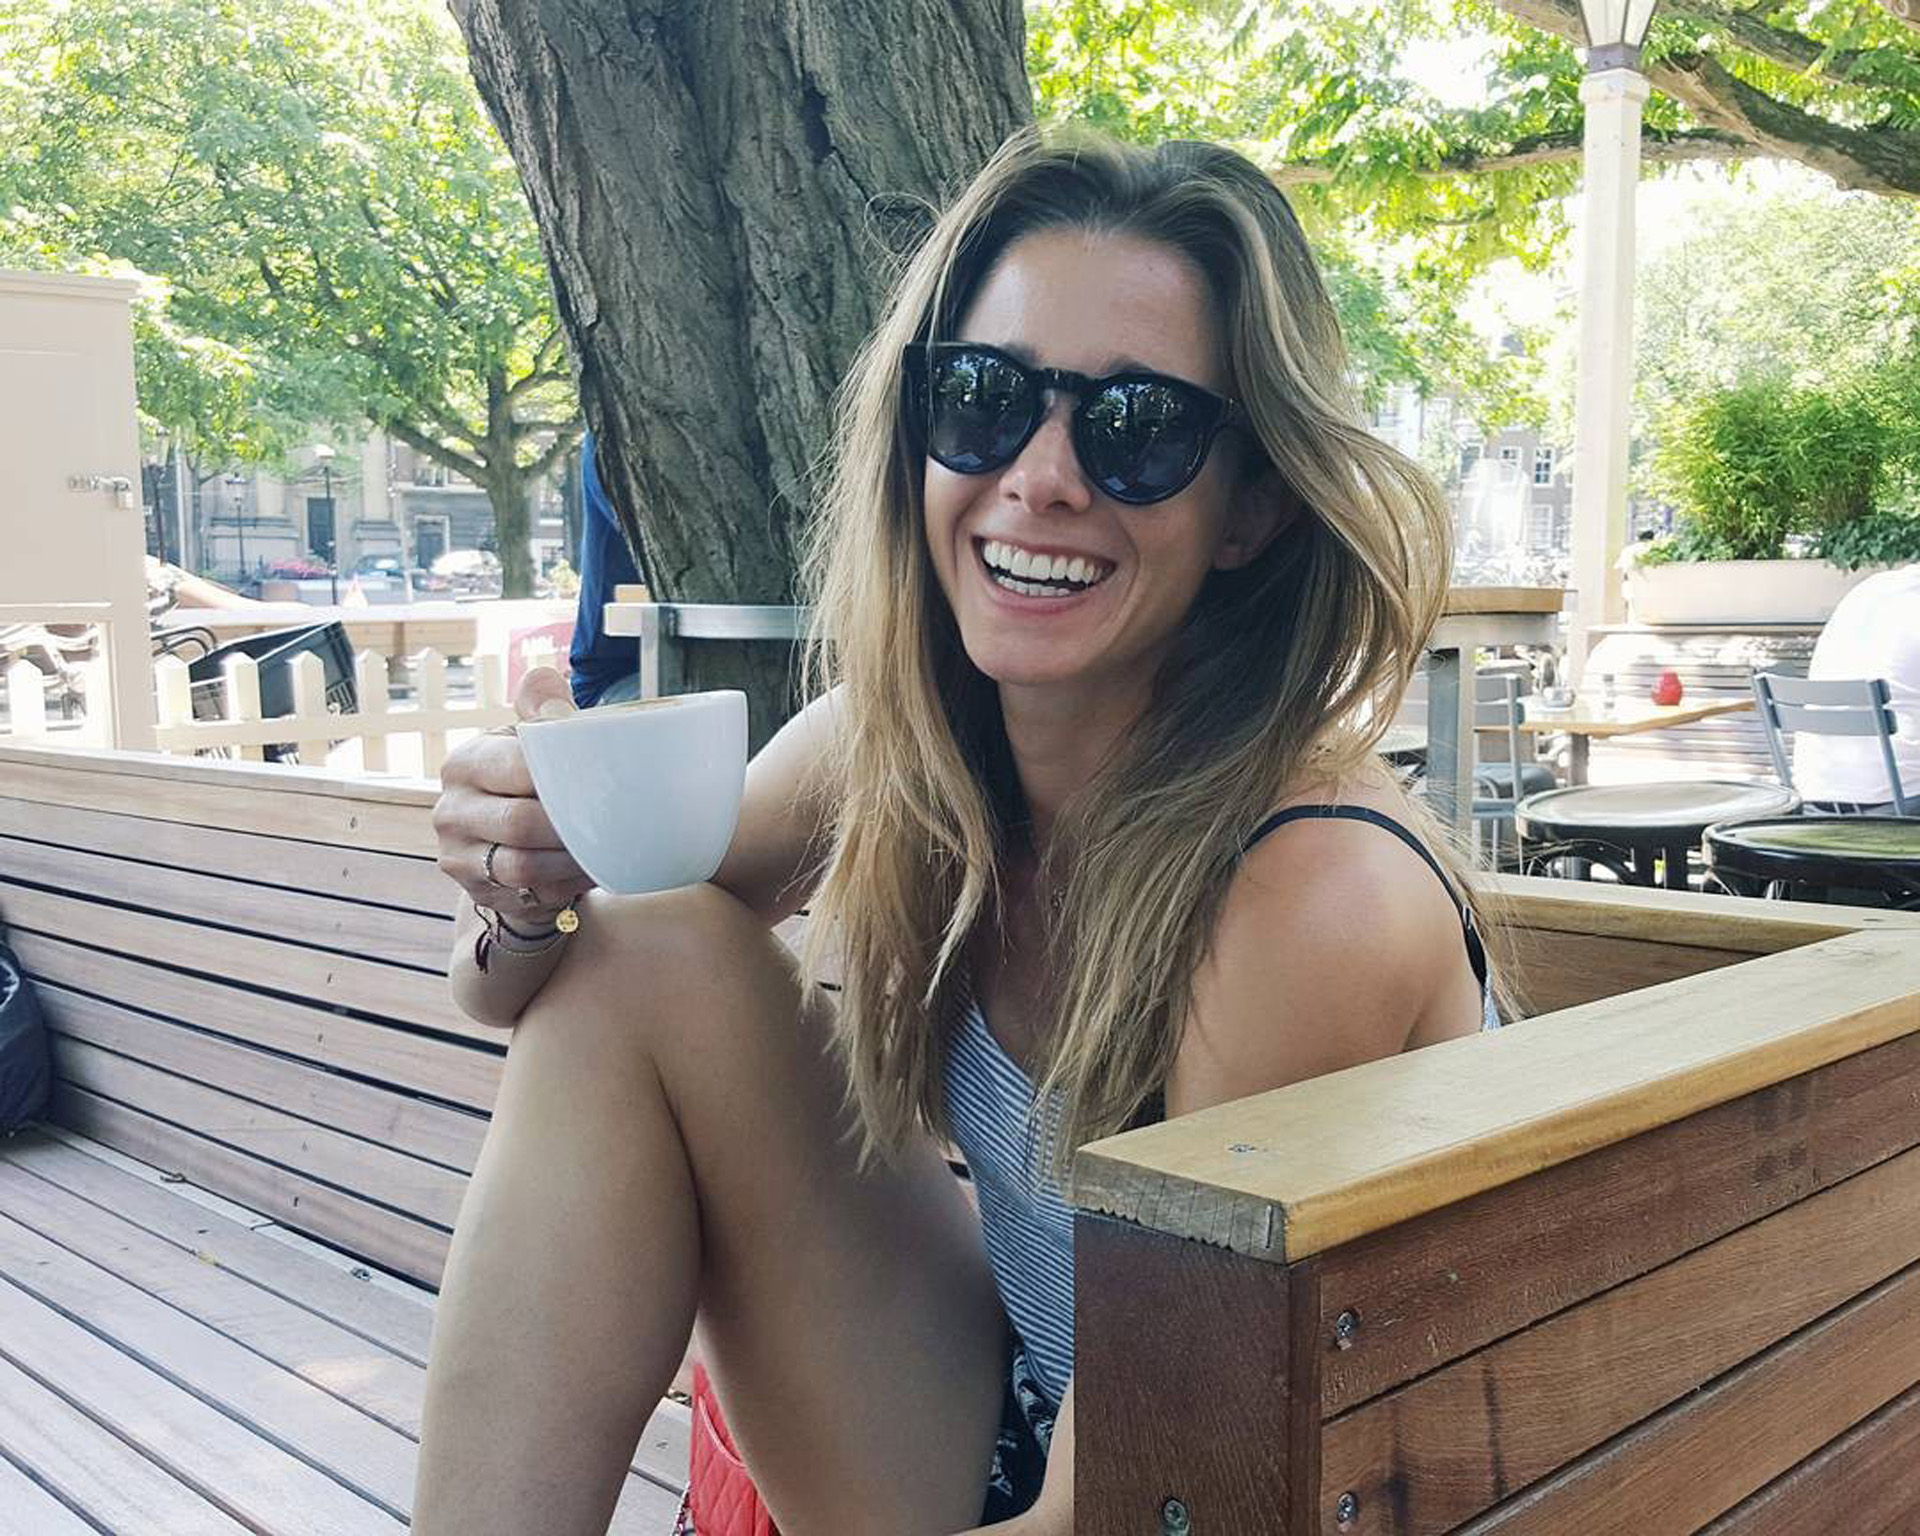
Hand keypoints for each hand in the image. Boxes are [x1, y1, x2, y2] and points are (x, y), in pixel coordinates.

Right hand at [432, 666, 592, 923]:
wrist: (506, 843)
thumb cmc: (527, 784)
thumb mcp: (531, 744)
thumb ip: (543, 712)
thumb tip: (545, 678)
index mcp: (466, 762)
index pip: (519, 768)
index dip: (566, 777)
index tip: (603, 780)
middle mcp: (450, 809)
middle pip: (522, 823)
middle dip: (573, 826)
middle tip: (615, 822)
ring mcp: (457, 854)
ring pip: (524, 866)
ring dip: (572, 861)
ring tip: (606, 850)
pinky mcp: (475, 891)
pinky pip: (529, 894)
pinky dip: (565, 885)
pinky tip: (588, 872)